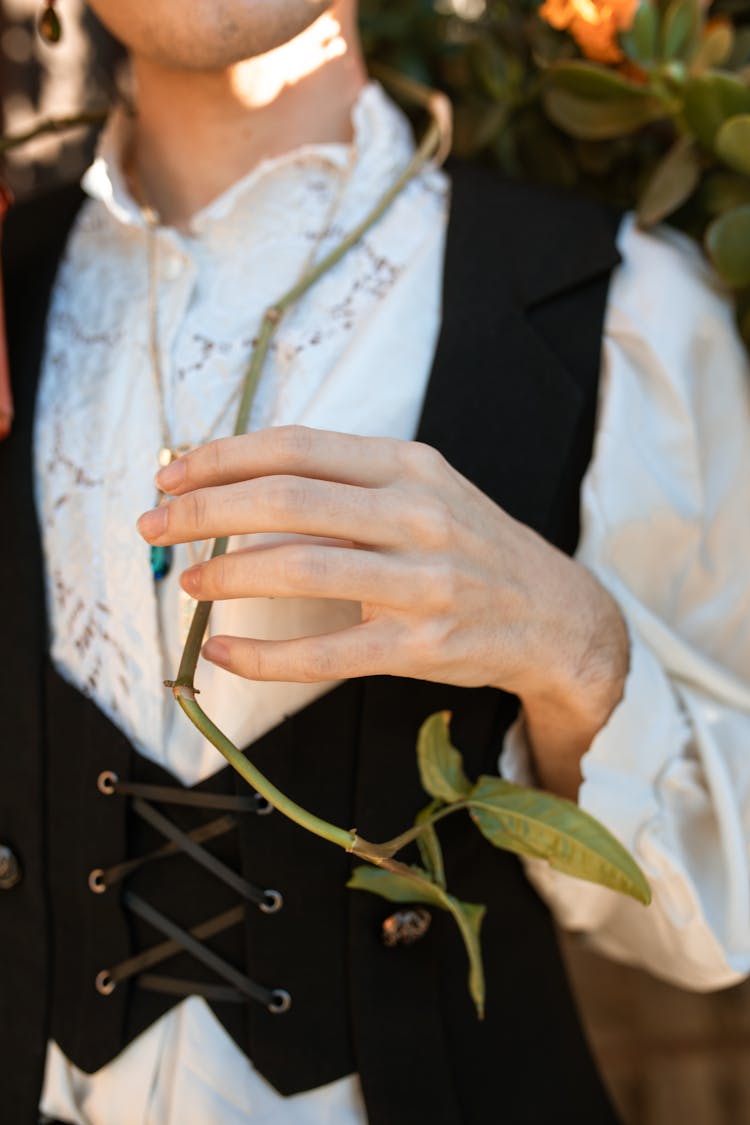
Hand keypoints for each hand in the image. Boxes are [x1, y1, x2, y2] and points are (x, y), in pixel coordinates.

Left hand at [137, 425, 628, 796]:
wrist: (556, 616)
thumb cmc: (474, 547)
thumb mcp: (425, 491)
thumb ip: (347, 482)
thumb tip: (244, 486)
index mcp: (411, 466)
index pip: (296, 447)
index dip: (222, 457)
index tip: (173, 474)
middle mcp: (418, 514)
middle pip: (286, 499)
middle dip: (204, 510)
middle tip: (154, 525)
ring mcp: (423, 583)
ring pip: (299, 567)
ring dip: (225, 574)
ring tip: (188, 582)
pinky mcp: (419, 647)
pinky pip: (322, 652)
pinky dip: (261, 655)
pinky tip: (222, 653)